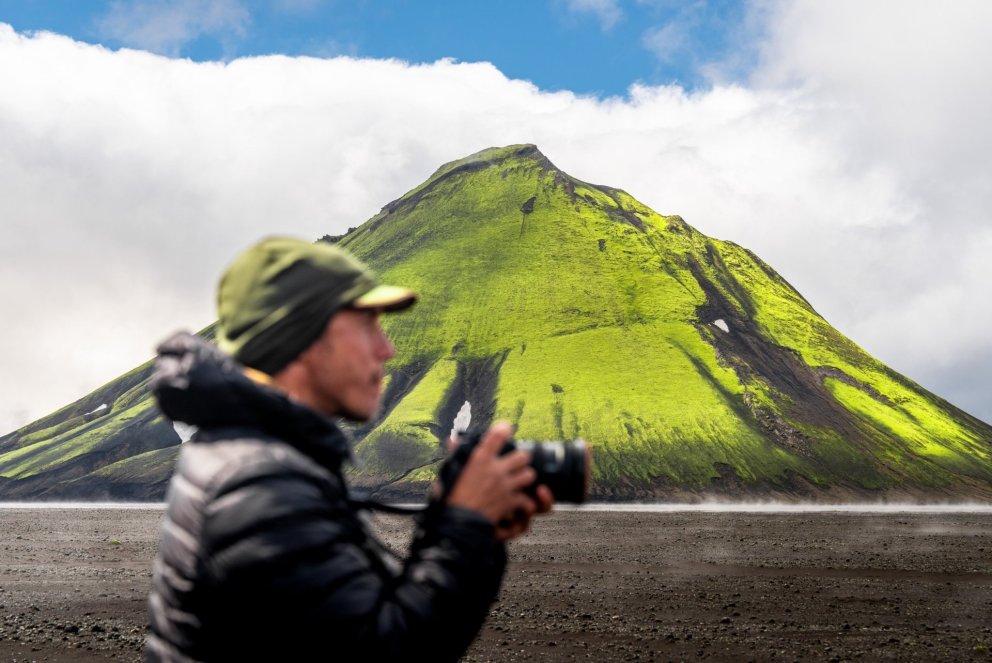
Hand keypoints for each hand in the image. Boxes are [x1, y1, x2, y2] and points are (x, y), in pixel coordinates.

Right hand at [446, 421, 554, 540]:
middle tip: (515, 464)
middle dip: (521, 459)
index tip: (505, 429)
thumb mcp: (450, 472)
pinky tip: (518, 502)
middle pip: (523, 456)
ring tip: (518, 481)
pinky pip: (527, 499)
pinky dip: (525, 503)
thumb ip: (456, 454)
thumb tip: (452, 440)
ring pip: (529, 475)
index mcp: (479, 459)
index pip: (498, 435)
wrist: (457, 523)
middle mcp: (495, 470)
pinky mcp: (510, 502)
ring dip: (525, 478)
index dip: (504, 429)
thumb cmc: (451, 498)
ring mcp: (505, 486)